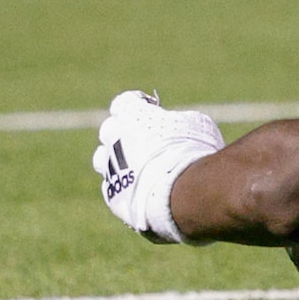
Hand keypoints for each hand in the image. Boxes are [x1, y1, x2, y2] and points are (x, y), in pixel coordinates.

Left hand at [93, 90, 223, 243]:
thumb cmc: (192, 150)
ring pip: (103, 160)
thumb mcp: (195, 124)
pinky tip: (145, 188)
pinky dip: (126, 186)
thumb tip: (174, 127)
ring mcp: (110, 169)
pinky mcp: (113, 197)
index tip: (150, 106)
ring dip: (117, 160)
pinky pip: (114, 187)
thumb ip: (176, 122)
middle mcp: (114, 140)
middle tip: (146, 138)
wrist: (182, 192)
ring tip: (141, 166)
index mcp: (131, 116)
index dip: (137, 103)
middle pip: (109, 130)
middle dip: (125, 132)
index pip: (124, 102)